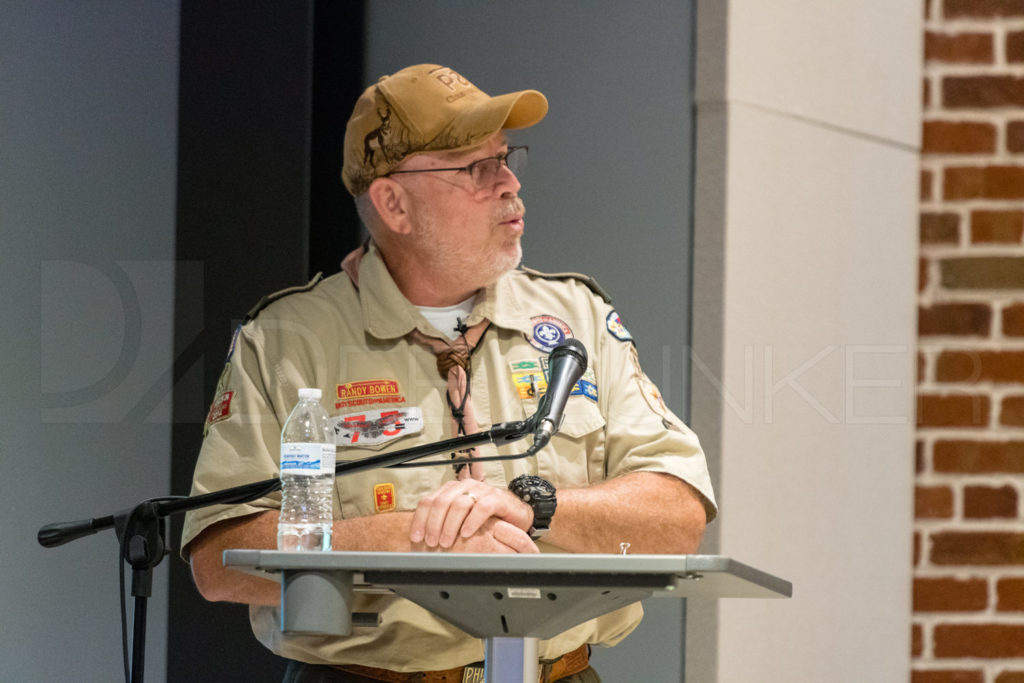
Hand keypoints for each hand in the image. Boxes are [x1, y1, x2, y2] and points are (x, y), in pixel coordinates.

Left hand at [410, 479, 533, 548]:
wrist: (514, 514)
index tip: (416, 538)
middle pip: (441, 502)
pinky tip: (466, 533)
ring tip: (446, 541)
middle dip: (433, 524)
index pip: (428, 501)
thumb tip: (422, 539)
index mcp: (451, 490)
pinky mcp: (496, 498)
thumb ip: (443, 522)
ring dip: (449, 525)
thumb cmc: (486, 518)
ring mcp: (481, 491)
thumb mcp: (460, 519)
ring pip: (459, 504)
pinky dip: (472, 521)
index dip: (420, 520)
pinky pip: (481, 508)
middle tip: (431, 543)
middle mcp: (464, 487)